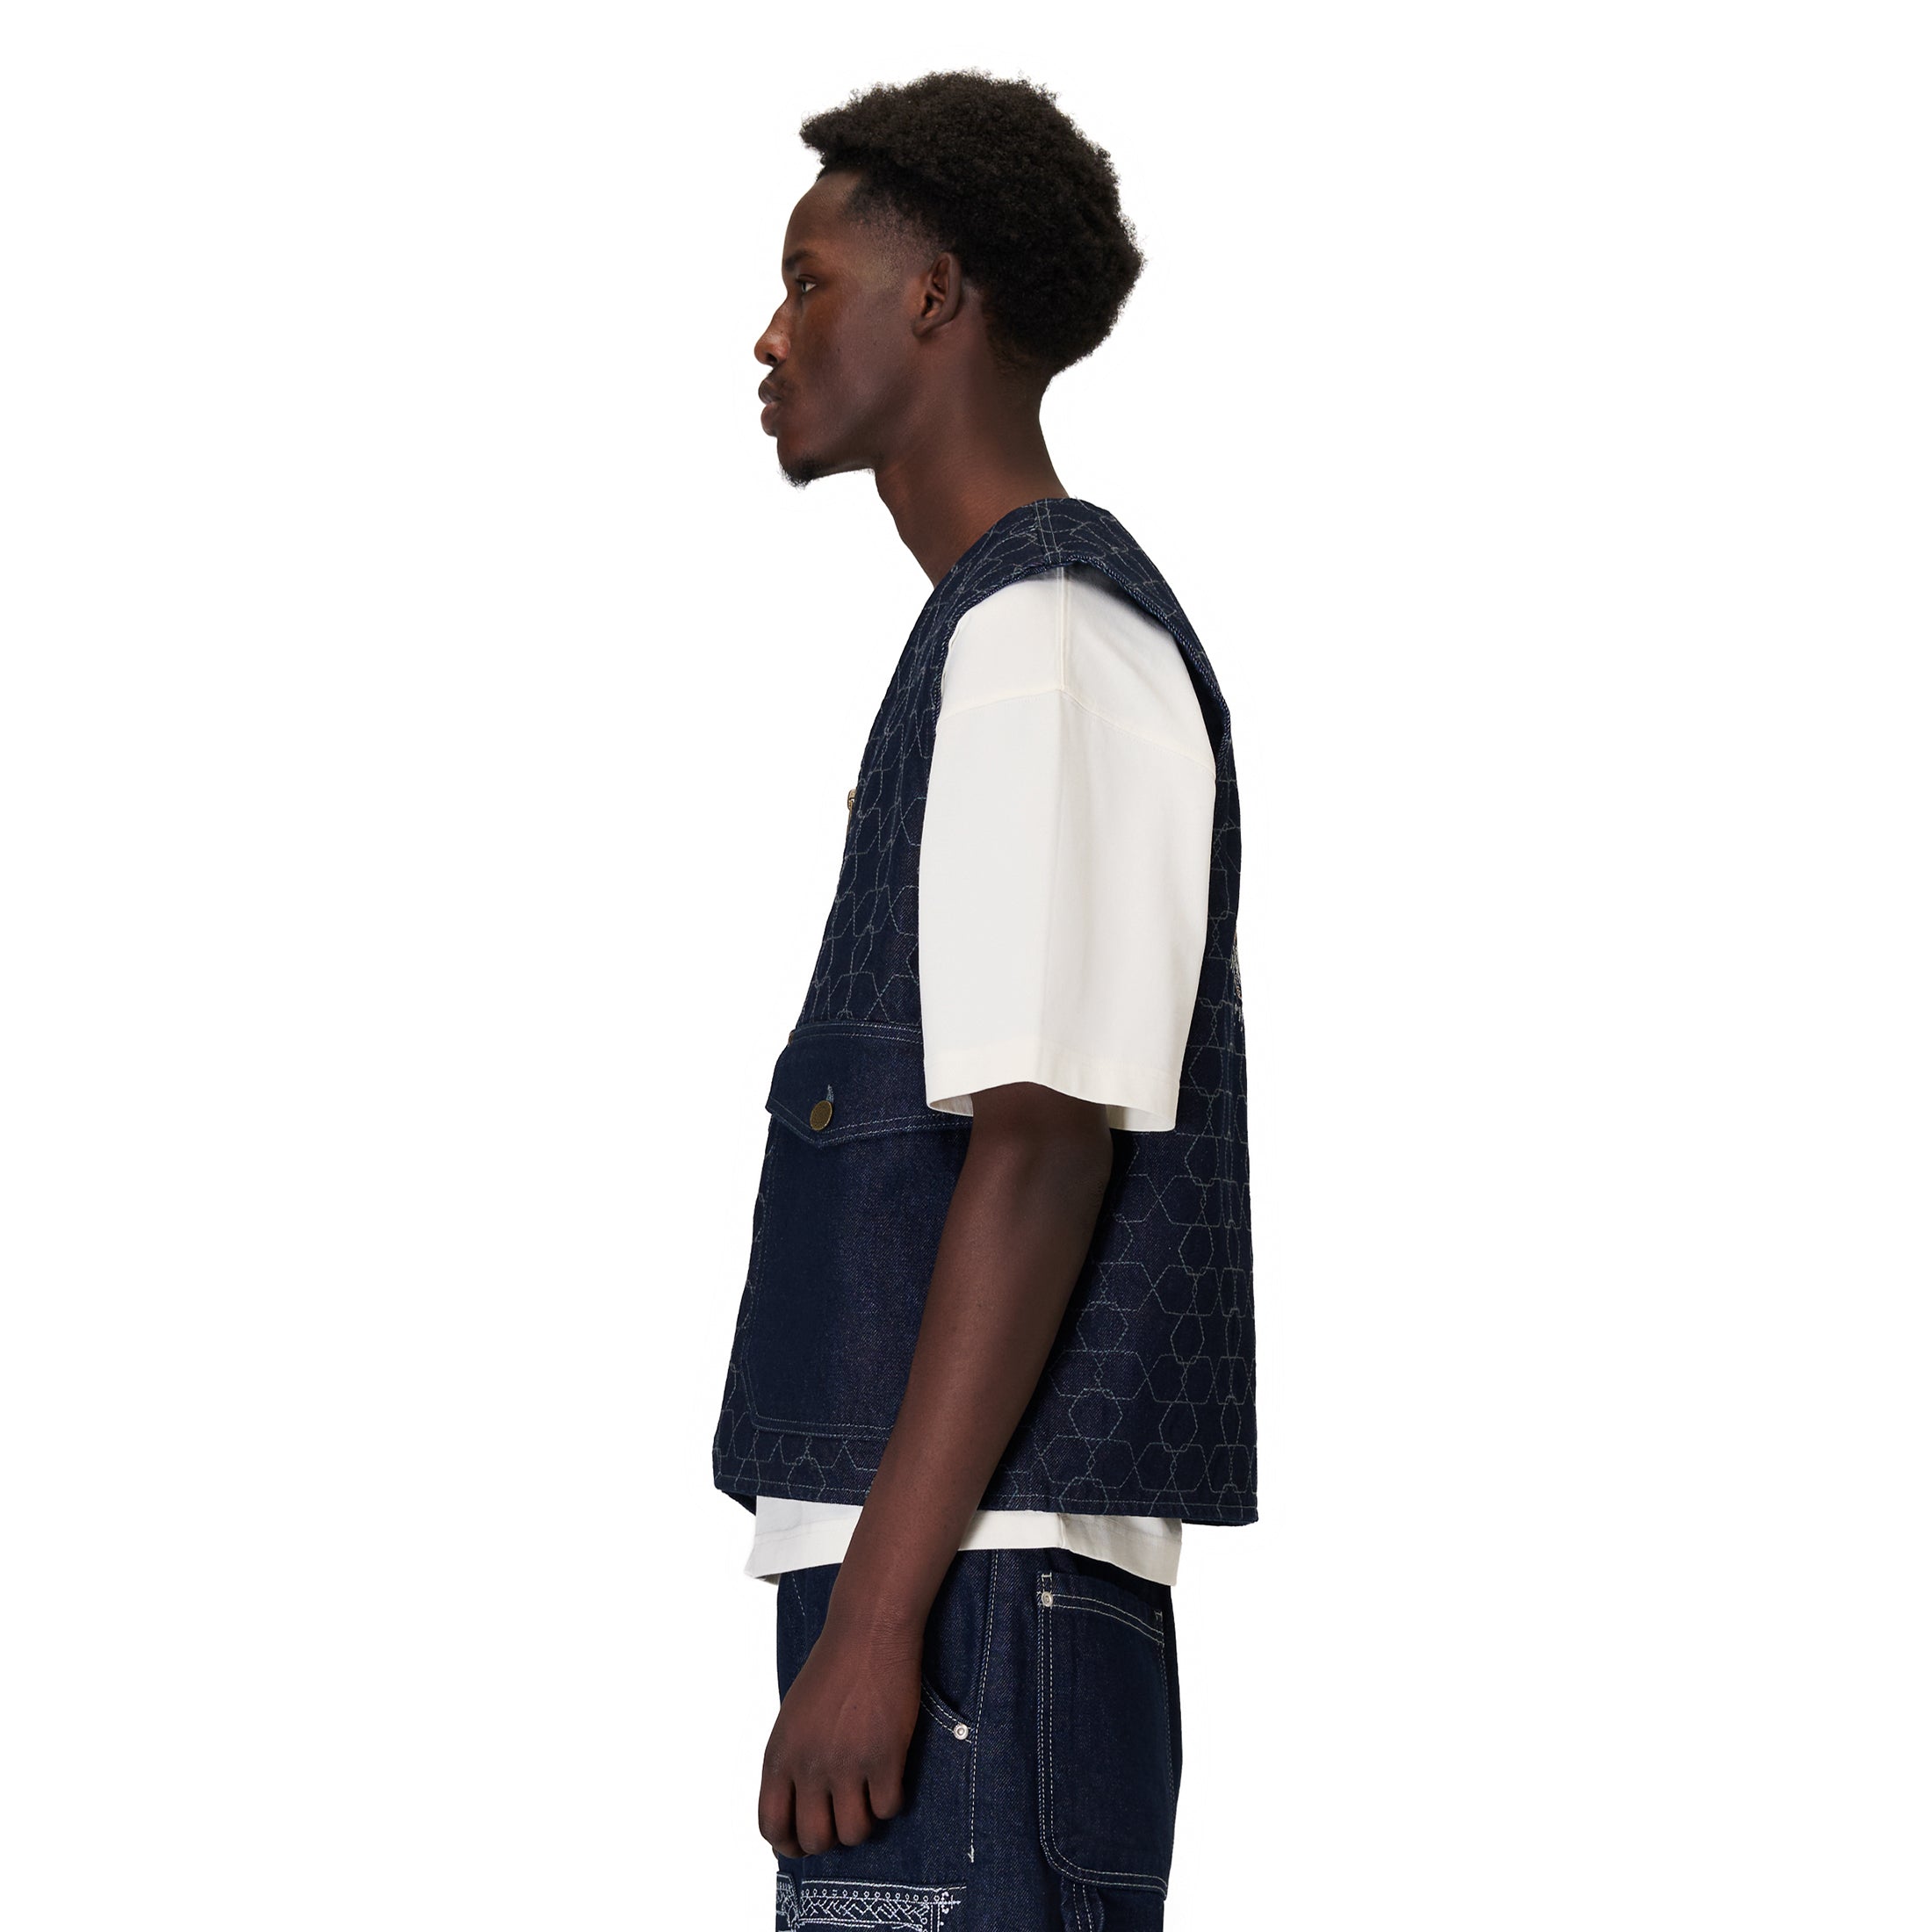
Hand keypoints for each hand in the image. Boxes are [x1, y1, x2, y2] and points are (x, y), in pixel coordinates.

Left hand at [759, 1605, 920, 1857]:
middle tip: (845, 1815)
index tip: (805, 1841)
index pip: (771, 1825)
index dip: (789, 1844)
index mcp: (779, 1755)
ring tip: (870, 1795)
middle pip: (815, 1839)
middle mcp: (808, 1765)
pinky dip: (892, 1800)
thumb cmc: (833, 1669)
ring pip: (854, 1832)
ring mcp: (847, 1764)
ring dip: (865, 1821)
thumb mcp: (794, 1717)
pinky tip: (892, 1776)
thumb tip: (801, 1807)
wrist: (868, 1632)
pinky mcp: (885, 1757)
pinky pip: (888, 1808)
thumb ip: (793, 1761)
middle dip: (832, 1835)